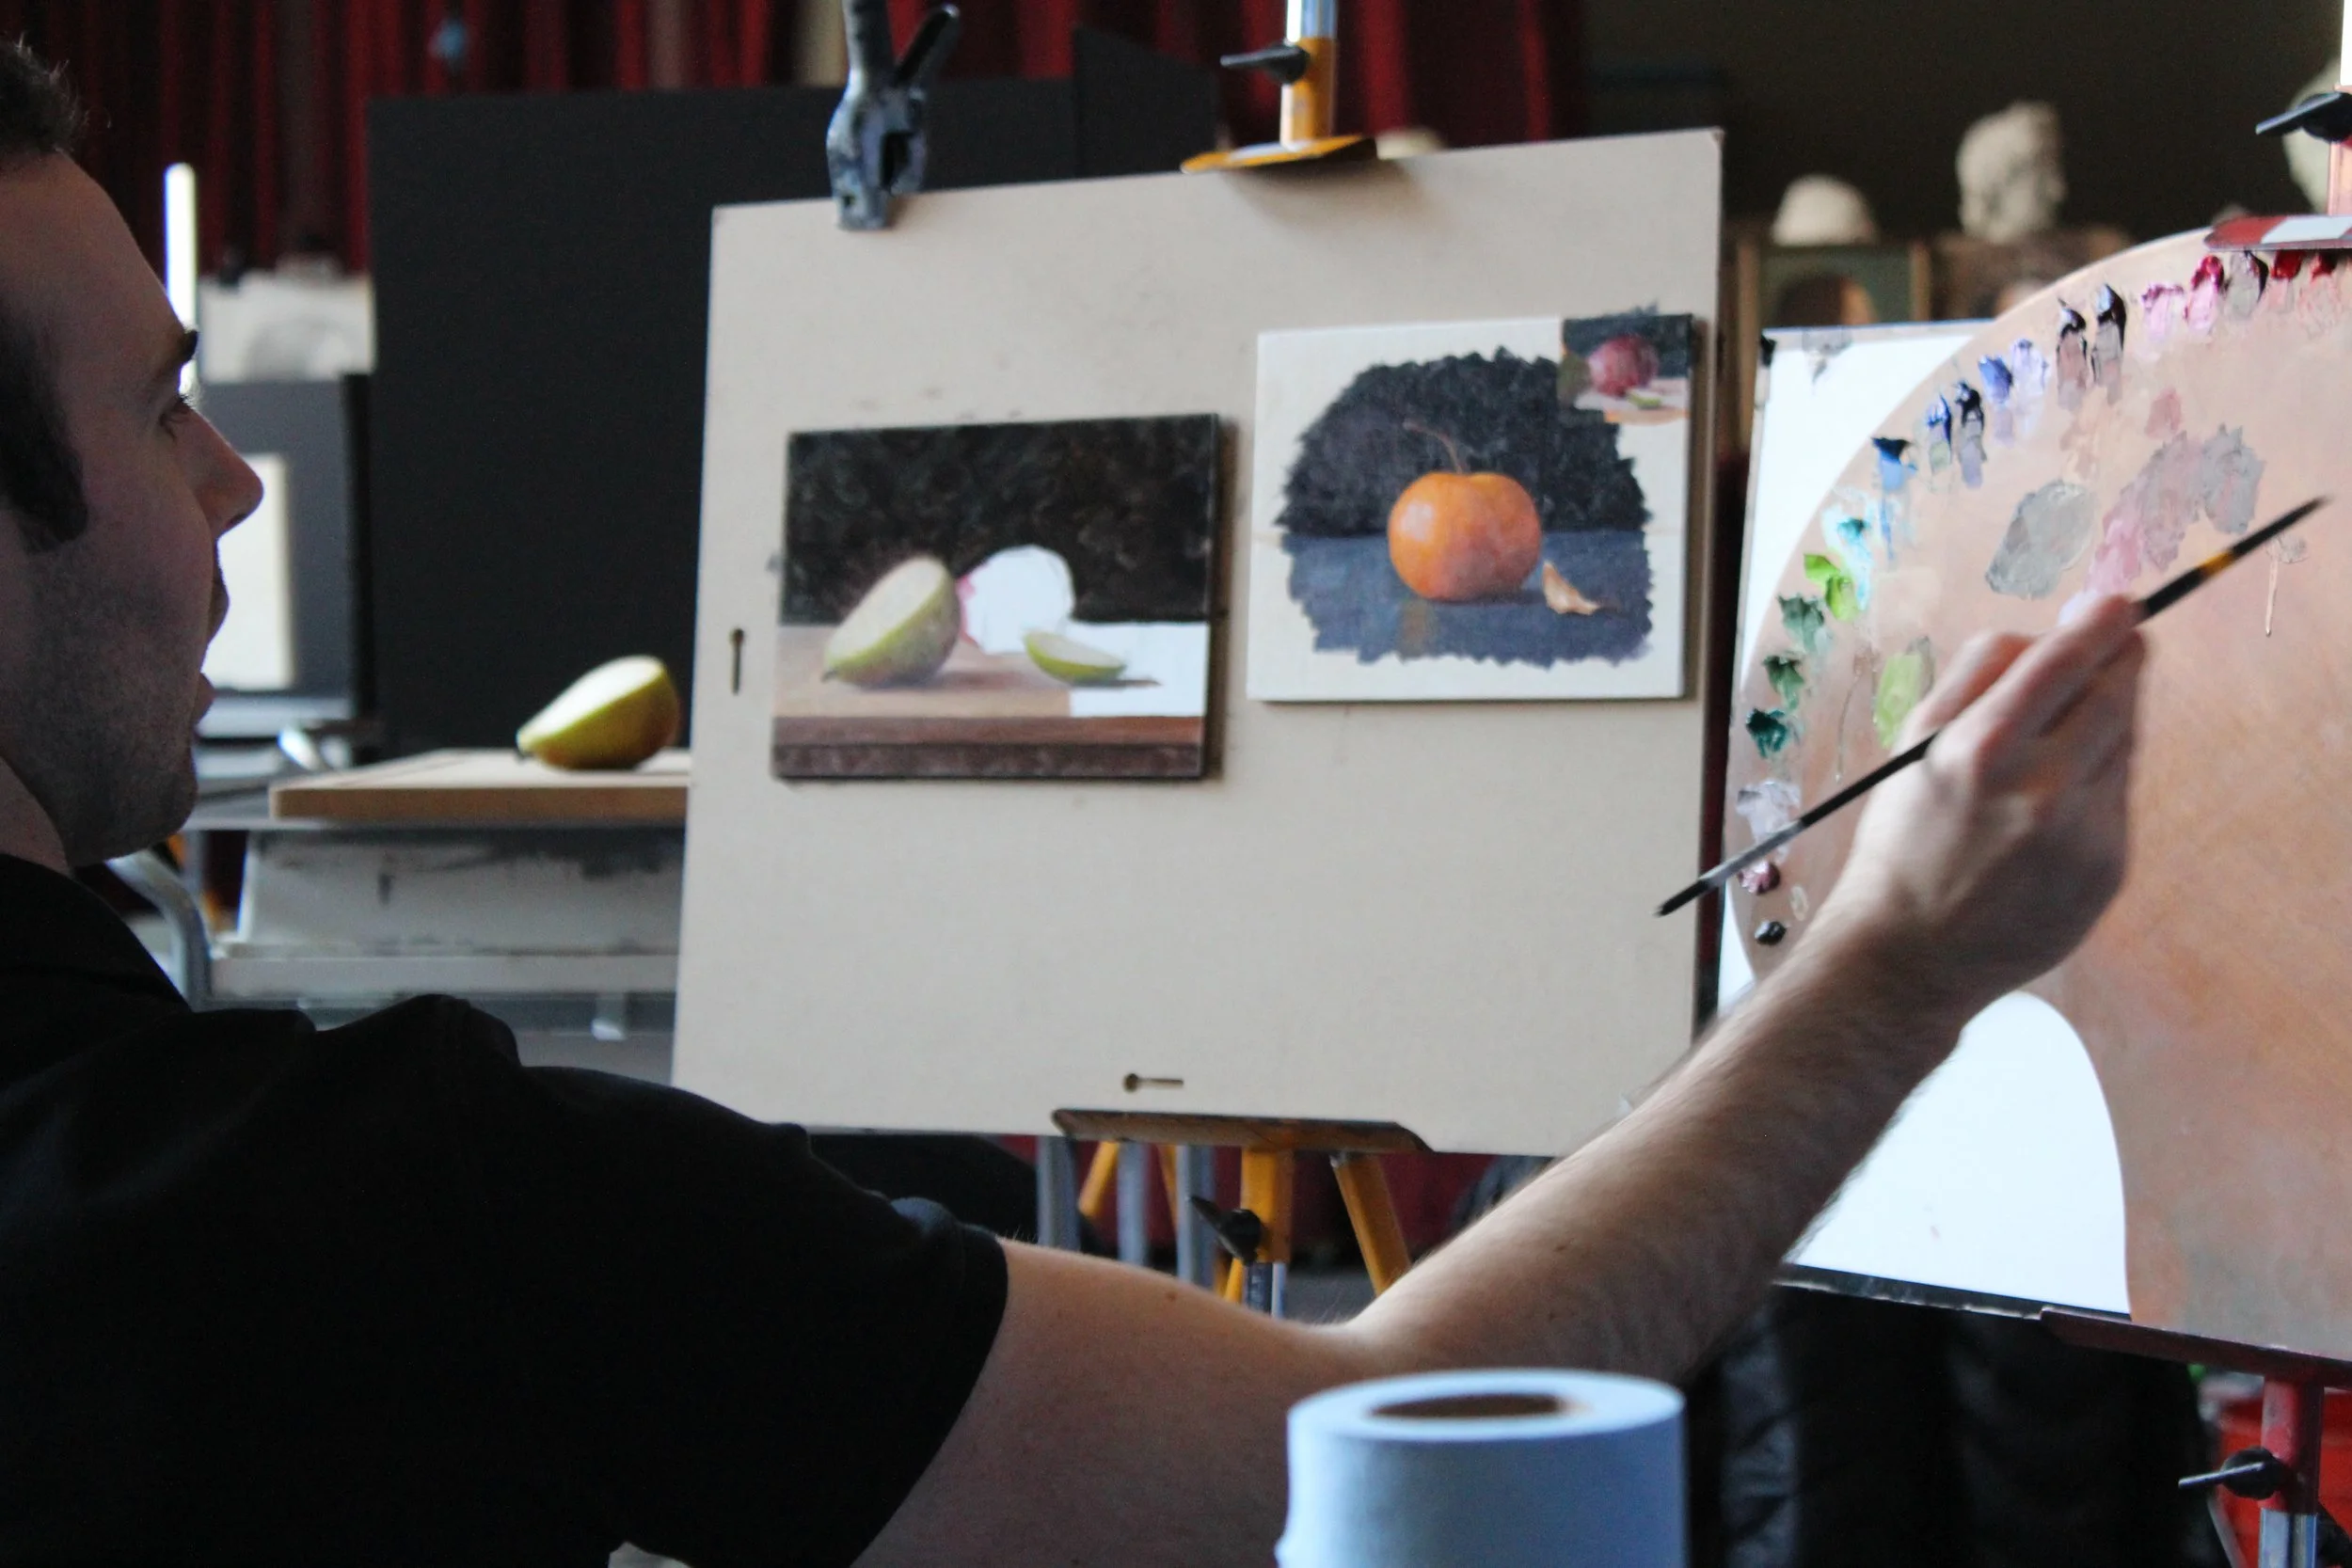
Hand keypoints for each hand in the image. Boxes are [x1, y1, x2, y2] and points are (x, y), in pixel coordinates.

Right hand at [1811, 595, 2145, 1023]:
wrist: (1909, 956)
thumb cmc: (1903, 841)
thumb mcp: (1912, 744)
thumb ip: (1979, 674)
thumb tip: (2055, 626)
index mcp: (1982, 746)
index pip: (2070, 656)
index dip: (2103, 620)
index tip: (2116, 603)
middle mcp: (2042, 787)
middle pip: (2118, 689)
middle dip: (2118, 660)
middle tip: (2111, 646)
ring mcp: (2084, 831)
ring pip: (2124, 739)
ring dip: (2103, 725)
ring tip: (2054, 746)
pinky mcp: (2110, 867)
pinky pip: (2118, 796)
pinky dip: (2096, 785)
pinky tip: (2051, 807)